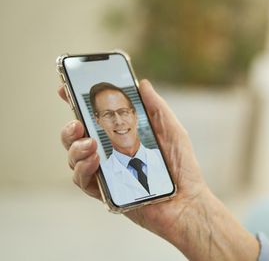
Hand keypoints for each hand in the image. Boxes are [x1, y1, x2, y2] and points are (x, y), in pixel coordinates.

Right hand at [59, 79, 258, 259]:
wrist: (187, 200)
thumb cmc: (182, 166)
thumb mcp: (172, 130)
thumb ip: (156, 108)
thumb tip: (142, 83)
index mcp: (123, 135)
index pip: (95, 117)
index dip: (77, 103)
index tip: (65, 89)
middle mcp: (110, 152)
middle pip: (77, 137)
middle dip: (70, 128)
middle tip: (77, 123)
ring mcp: (106, 172)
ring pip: (74, 158)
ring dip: (75, 148)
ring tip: (90, 144)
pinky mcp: (105, 192)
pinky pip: (83, 180)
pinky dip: (84, 168)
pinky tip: (95, 160)